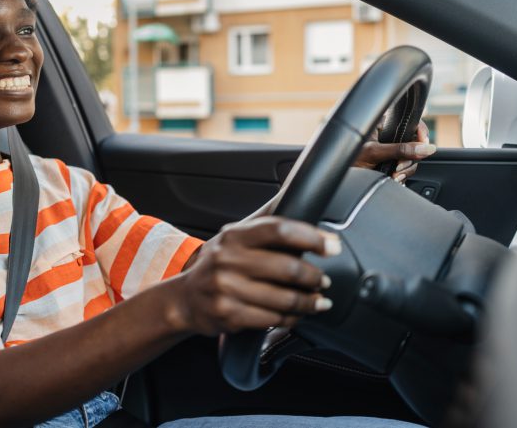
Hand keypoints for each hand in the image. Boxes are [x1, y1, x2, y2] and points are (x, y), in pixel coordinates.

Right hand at [169, 217, 339, 335]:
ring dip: (309, 301)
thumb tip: (297, 197)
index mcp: (234, 235)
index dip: (311, 237)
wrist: (185, 298)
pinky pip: (272, 319)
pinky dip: (292, 318)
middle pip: (287, 267)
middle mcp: (228, 259)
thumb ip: (265, 223)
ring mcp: (226, 288)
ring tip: (319, 300)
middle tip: (324, 280)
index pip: (279, 230)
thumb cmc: (218, 264)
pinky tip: (298, 314)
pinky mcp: (228, 314)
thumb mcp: (234, 236)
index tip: (332, 246)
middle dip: (314, 276)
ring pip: (284, 298)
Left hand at [353, 119, 434, 182]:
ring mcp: (390, 150)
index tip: (422, 145)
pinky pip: (406, 168)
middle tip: (399, 166)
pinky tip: (393, 178)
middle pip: (414, 143)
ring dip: (405, 169)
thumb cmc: (346, 158)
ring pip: (412, 158)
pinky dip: (402, 175)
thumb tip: (427, 148)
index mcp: (382, 123)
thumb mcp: (375, 153)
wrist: (336, 179)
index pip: (410, 122)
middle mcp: (388, 135)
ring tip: (394, 174)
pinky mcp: (390, 163)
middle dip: (410, 157)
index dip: (420, 132)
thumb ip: (401, 149)